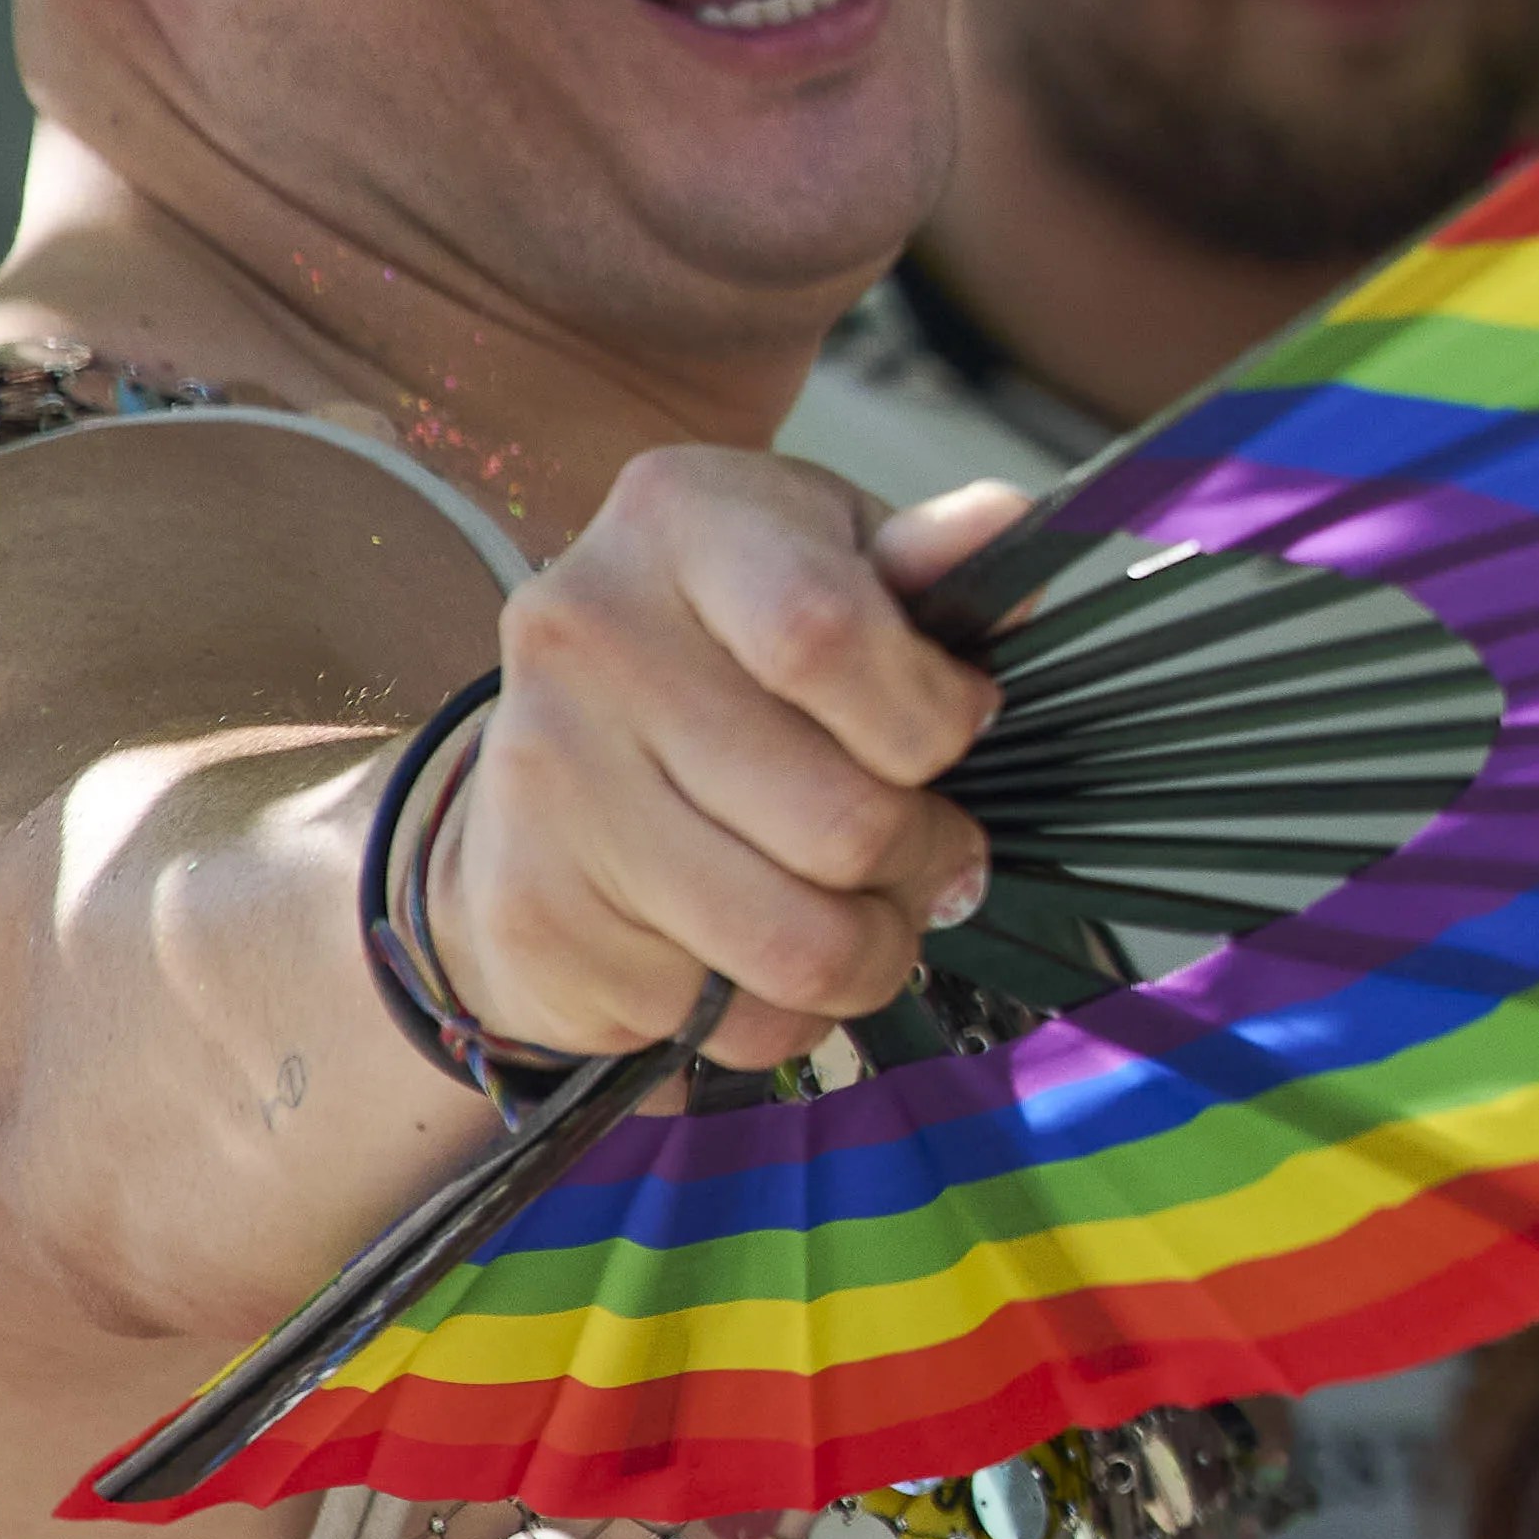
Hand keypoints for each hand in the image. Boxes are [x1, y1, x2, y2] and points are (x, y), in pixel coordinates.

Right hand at [423, 455, 1000, 1070]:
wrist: (549, 748)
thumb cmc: (734, 642)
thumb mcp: (831, 561)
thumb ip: (923, 564)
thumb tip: (1006, 522)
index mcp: (678, 520)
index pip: (827, 636)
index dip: (931, 717)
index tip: (964, 730)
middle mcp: (586, 639)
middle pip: (836, 821)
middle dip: (927, 860)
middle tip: (937, 852)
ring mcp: (545, 784)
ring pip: (793, 945)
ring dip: (873, 953)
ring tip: (872, 914)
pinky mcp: (532, 914)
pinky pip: (726, 1018)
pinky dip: (783, 1010)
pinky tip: (765, 948)